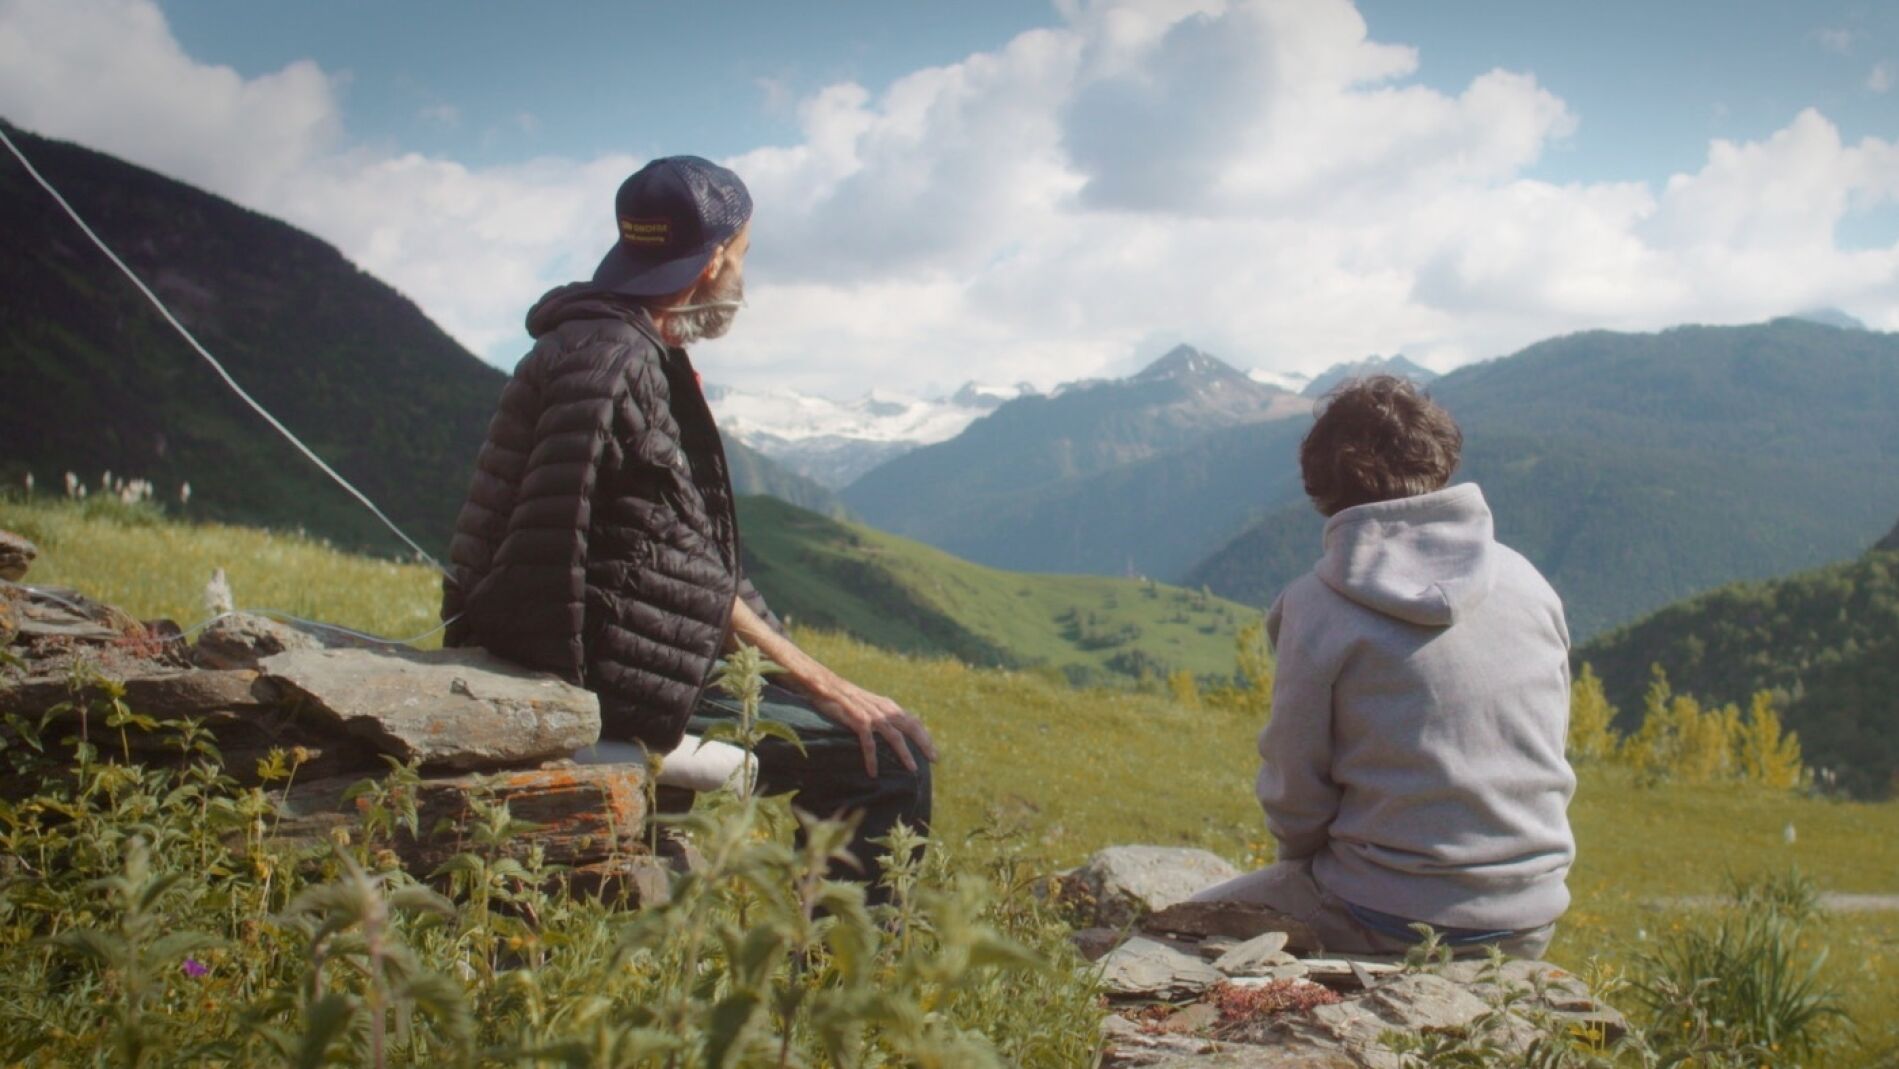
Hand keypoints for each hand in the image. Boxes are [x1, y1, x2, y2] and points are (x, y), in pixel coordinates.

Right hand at [802, 669, 938, 778]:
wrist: (826, 686)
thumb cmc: (847, 699)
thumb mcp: (870, 705)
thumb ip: (882, 716)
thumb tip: (895, 732)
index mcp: (888, 706)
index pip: (913, 721)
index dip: (925, 736)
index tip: (933, 752)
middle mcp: (884, 709)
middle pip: (910, 727)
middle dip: (924, 744)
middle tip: (934, 760)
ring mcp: (871, 714)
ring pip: (894, 736)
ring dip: (904, 753)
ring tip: (912, 769)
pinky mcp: (858, 720)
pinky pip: (868, 743)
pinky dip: (872, 758)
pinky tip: (873, 772)